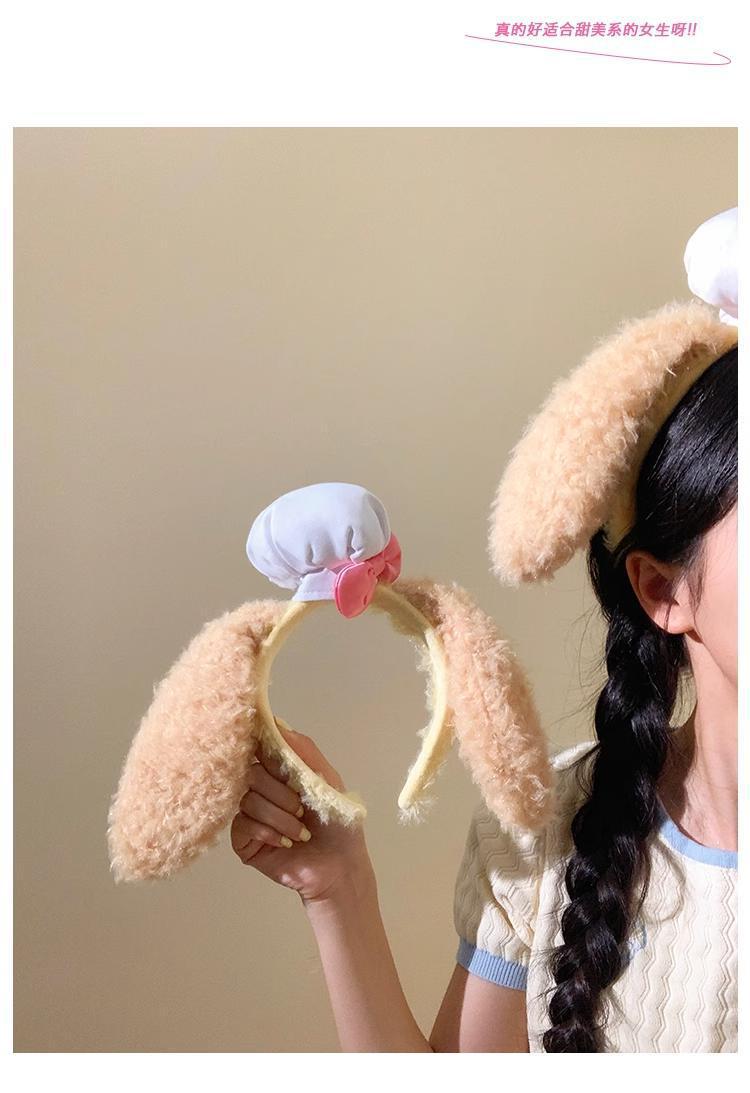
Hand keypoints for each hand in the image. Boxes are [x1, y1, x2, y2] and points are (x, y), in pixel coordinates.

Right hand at [230, 722, 373, 904]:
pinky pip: (241, 825)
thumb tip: (275, 722)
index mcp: (281, 771)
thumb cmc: (338, 822)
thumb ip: (303, 750)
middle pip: (252, 773)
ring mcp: (250, 815)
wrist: (340, 867)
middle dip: (280, 792)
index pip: (259, 748)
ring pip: (248, 800)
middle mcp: (262, 789)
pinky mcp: (243, 841)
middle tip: (301, 809)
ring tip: (300, 832)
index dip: (261, 747)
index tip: (270, 753)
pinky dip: (267, 832)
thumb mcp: (327, 779)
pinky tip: (286, 843)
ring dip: (279, 817)